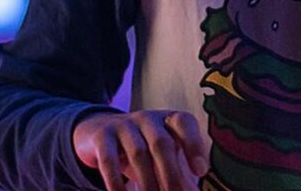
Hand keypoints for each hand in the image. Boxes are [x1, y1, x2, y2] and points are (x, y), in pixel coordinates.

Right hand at [72, 109, 209, 190]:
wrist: (100, 133)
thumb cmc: (143, 148)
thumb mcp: (162, 156)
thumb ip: (180, 174)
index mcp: (168, 119)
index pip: (184, 122)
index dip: (194, 144)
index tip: (201, 171)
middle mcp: (147, 118)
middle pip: (161, 143)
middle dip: (170, 174)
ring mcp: (123, 125)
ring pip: (138, 153)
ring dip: (147, 182)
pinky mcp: (102, 136)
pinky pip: (108, 160)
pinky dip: (116, 182)